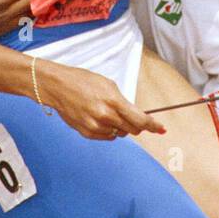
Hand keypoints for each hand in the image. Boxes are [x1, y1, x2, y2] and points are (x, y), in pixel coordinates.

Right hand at [37, 60, 166, 140]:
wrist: (57, 87)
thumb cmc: (83, 81)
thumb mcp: (108, 85)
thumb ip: (123, 103)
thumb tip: (136, 117)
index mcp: (113, 101)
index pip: (140, 119)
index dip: (153, 126)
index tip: (161, 129)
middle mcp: (105, 116)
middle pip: (132, 129)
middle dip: (136, 125)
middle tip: (132, 116)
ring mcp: (95, 127)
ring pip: (119, 134)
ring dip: (120, 126)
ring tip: (107, 111)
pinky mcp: (87, 133)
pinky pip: (107, 137)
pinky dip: (108, 130)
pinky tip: (99, 118)